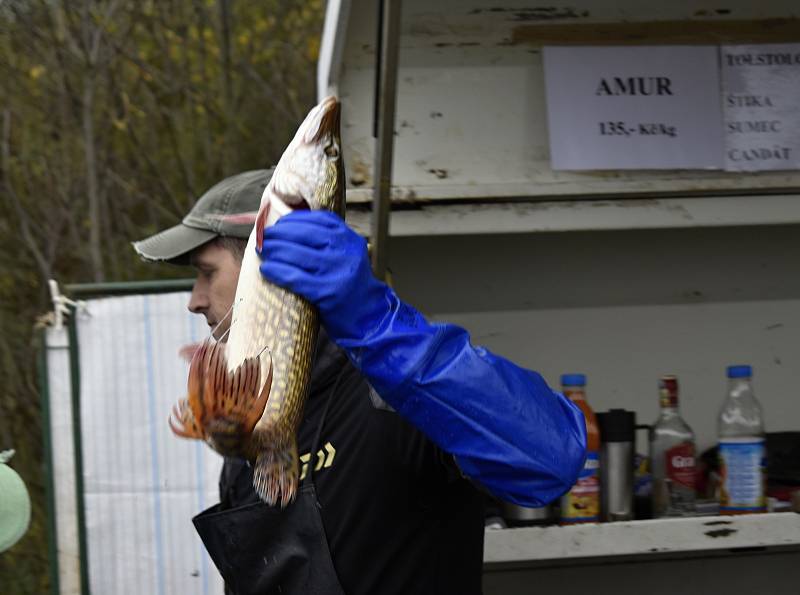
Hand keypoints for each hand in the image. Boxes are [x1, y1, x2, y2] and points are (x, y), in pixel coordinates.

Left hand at [257, 210, 389, 341]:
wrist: (369, 315)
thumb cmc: (350, 285)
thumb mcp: (346, 255)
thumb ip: (326, 241)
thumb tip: (287, 229)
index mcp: (348, 238)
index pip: (316, 220)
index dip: (292, 220)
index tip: (278, 225)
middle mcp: (344, 251)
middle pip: (303, 234)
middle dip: (278, 234)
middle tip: (263, 238)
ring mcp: (336, 271)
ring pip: (296, 253)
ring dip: (273, 251)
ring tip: (262, 252)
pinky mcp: (326, 292)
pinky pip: (294, 277)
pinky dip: (277, 271)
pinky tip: (266, 270)